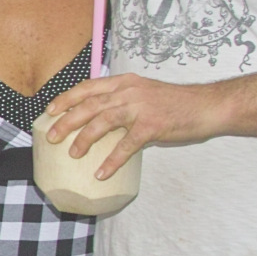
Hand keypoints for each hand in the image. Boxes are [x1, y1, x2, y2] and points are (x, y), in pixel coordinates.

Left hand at [40, 72, 227, 175]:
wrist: (206, 106)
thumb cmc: (176, 103)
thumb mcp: (145, 93)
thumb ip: (123, 100)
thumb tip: (101, 118)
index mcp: (125, 83)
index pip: (88, 87)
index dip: (66, 99)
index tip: (50, 111)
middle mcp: (129, 92)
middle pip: (89, 105)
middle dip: (67, 121)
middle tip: (52, 136)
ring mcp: (140, 108)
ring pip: (103, 122)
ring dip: (84, 139)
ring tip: (73, 153)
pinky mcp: (152, 126)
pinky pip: (126, 146)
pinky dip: (112, 160)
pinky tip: (101, 173)